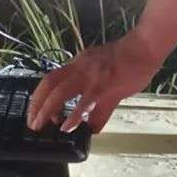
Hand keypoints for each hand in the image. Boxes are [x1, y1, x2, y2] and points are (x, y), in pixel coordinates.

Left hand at [26, 32, 163, 133]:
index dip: (41, 96)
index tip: (38, 112)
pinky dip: (74, 116)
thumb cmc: (128, 61)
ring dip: (48, 109)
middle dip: (37, 104)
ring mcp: (91, 76)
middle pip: (50, 83)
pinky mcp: (105, 85)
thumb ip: (96, 103)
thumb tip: (91, 125)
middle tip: (32, 123)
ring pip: (62, 91)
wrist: (144, 48)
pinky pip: (85, 102)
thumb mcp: (105, 78)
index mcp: (79, 64)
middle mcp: (81, 67)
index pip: (52, 78)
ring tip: (42, 125)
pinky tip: (68, 127)